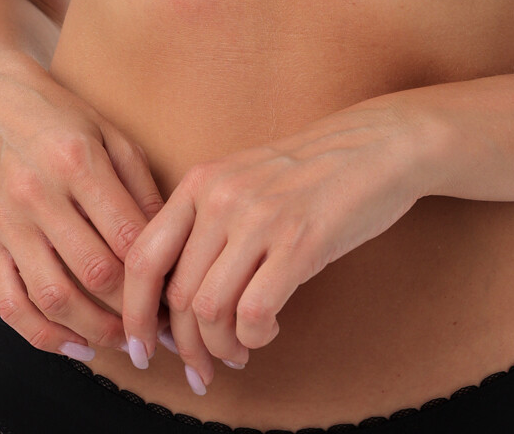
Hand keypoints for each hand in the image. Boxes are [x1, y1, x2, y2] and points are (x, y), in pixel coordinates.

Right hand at [0, 59, 170, 360]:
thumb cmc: (61, 116)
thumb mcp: (112, 135)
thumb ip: (141, 188)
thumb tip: (172, 243)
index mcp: (78, 161)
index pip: (127, 235)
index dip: (158, 273)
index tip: (182, 294)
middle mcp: (38, 194)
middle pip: (94, 273)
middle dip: (134, 309)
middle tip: (163, 327)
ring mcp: (6, 222)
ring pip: (53, 297)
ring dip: (95, 330)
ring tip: (127, 342)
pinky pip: (10, 305)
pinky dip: (44, 336)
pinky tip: (76, 346)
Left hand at [121, 97, 431, 389]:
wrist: (378, 144)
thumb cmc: (313, 171)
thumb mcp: (245, 180)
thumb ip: (207, 223)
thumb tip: (174, 299)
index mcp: (201, 181)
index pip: (143, 256)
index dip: (135, 311)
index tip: (140, 347)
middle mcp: (222, 197)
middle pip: (177, 295)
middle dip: (185, 347)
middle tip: (202, 369)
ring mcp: (260, 218)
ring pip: (210, 310)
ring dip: (221, 348)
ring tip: (240, 350)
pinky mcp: (300, 242)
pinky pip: (254, 313)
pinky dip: (254, 337)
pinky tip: (269, 330)